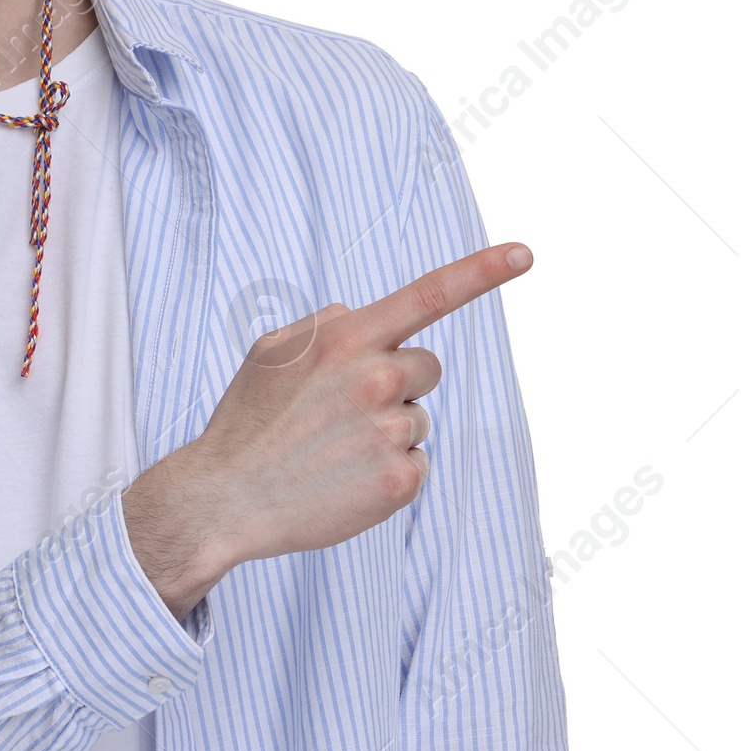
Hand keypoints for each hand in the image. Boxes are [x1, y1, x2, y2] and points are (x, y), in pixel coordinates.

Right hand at [122, 243, 532, 617]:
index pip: (428, 294)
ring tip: (334, 450)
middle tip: (343, 409)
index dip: (482, 271)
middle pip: (427, 366)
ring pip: (419, 419)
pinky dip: (389, 472)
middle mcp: (377, 378)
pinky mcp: (400, 482)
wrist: (226, 498)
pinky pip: (417, 463)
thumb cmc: (248, 421)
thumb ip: (326, 325)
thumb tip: (362, 318)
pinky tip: (345, 480)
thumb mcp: (272, 351)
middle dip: (398, 380)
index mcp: (347, 338)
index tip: (524, 252)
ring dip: (388, 430)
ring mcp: (390, 432)